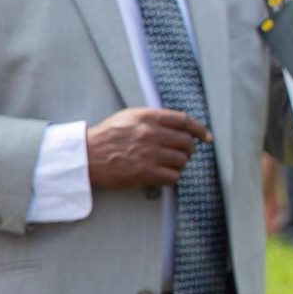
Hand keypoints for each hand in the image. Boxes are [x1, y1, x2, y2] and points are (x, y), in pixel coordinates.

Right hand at [87, 107, 210, 189]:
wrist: (86, 155)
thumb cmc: (107, 136)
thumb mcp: (130, 116)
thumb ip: (154, 118)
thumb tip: (179, 125)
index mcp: (148, 118)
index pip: (184, 121)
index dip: (199, 129)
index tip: (206, 137)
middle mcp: (151, 134)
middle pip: (187, 142)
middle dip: (188, 149)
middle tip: (183, 153)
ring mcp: (149, 154)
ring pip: (182, 160)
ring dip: (179, 164)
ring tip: (169, 164)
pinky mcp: (145, 173)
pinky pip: (173, 176)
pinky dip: (172, 176)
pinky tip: (164, 174)